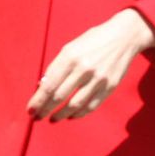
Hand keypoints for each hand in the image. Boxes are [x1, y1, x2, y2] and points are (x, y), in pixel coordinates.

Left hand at [27, 9, 154, 120]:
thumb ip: (57, 66)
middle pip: (59, 96)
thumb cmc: (93, 41)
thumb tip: (42, 87)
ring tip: (52, 118)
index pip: (49, 84)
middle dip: (45, 109)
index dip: (38, 100)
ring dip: (60, 115)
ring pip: (74, 105)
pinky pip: (91, 106)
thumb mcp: (71, 47)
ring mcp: (98, 79)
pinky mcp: (109, 87)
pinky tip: (71, 116)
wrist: (124, 36)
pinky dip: (78, 114)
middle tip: (36, 117)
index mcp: (70, 56)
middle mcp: (83, 68)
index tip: (30, 110)